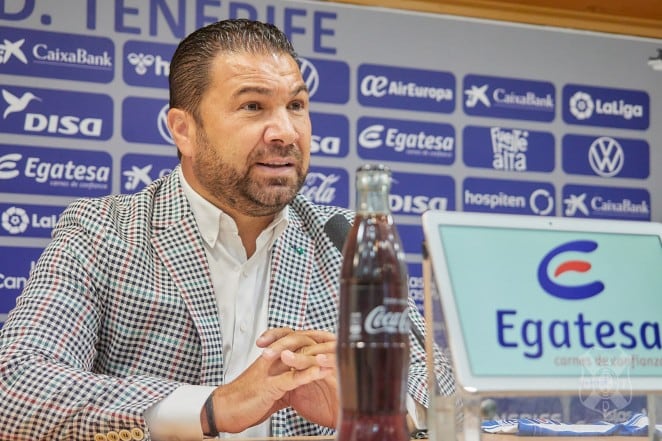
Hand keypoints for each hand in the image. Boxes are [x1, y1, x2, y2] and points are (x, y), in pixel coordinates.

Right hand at [201, 328, 336, 433]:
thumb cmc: (245, 399)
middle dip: (320, 343)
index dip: (315, 340)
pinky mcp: (269, 387)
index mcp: (272, 358)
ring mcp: (270, 372)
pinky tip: (320, 372)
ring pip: (297, 357)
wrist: (223, 409)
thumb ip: (286, 380)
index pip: (296, 341)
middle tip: (338, 345)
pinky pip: (291, 378)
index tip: (332, 342)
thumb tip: (302, 379)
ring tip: (336, 356)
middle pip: (299, 342)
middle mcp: (272, 361)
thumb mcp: (271, 386)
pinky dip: (307, 374)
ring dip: (318, 356)